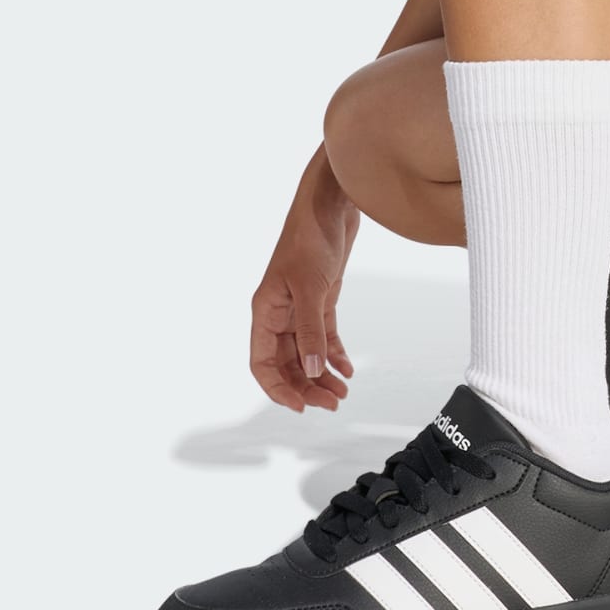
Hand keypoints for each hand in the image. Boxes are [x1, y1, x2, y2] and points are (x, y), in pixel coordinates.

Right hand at [250, 150, 361, 412]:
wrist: (332, 202)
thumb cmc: (310, 235)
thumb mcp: (310, 285)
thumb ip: (311, 329)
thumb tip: (313, 369)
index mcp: (265, 310)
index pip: (262, 363)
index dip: (278, 388)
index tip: (300, 407)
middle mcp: (279, 312)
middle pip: (287, 362)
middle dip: (307, 386)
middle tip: (332, 403)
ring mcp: (300, 305)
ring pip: (307, 352)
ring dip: (322, 373)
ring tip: (342, 392)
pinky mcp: (321, 296)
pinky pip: (324, 334)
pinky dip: (334, 353)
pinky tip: (347, 368)